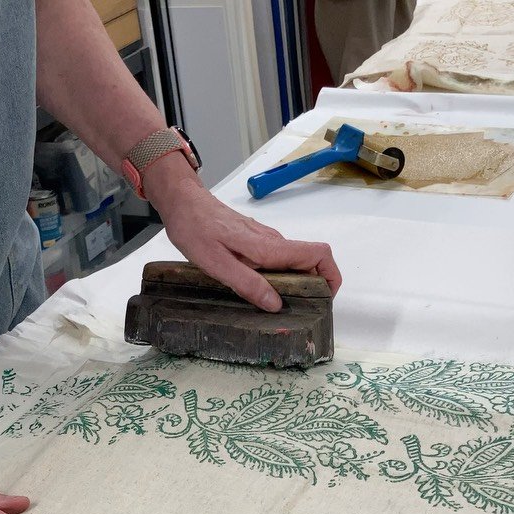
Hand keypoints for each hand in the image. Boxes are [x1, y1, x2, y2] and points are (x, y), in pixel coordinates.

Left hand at [143, 156, 341, 310]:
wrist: (182, 202)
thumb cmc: (195, 230)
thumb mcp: (216, 264)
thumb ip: (247, 284)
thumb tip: (276, 305)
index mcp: (268, 247)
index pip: (318, 254)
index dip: (331, 276)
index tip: (324, 297)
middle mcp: (272, 241)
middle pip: (311, 261)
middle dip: (314, 285)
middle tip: (298, 310)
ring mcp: (265, 238)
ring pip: (294, 260)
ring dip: (296, 281)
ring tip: (278, 305)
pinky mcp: (255, 239)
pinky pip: (278, 258)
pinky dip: (280, 275)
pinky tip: (261, 289)